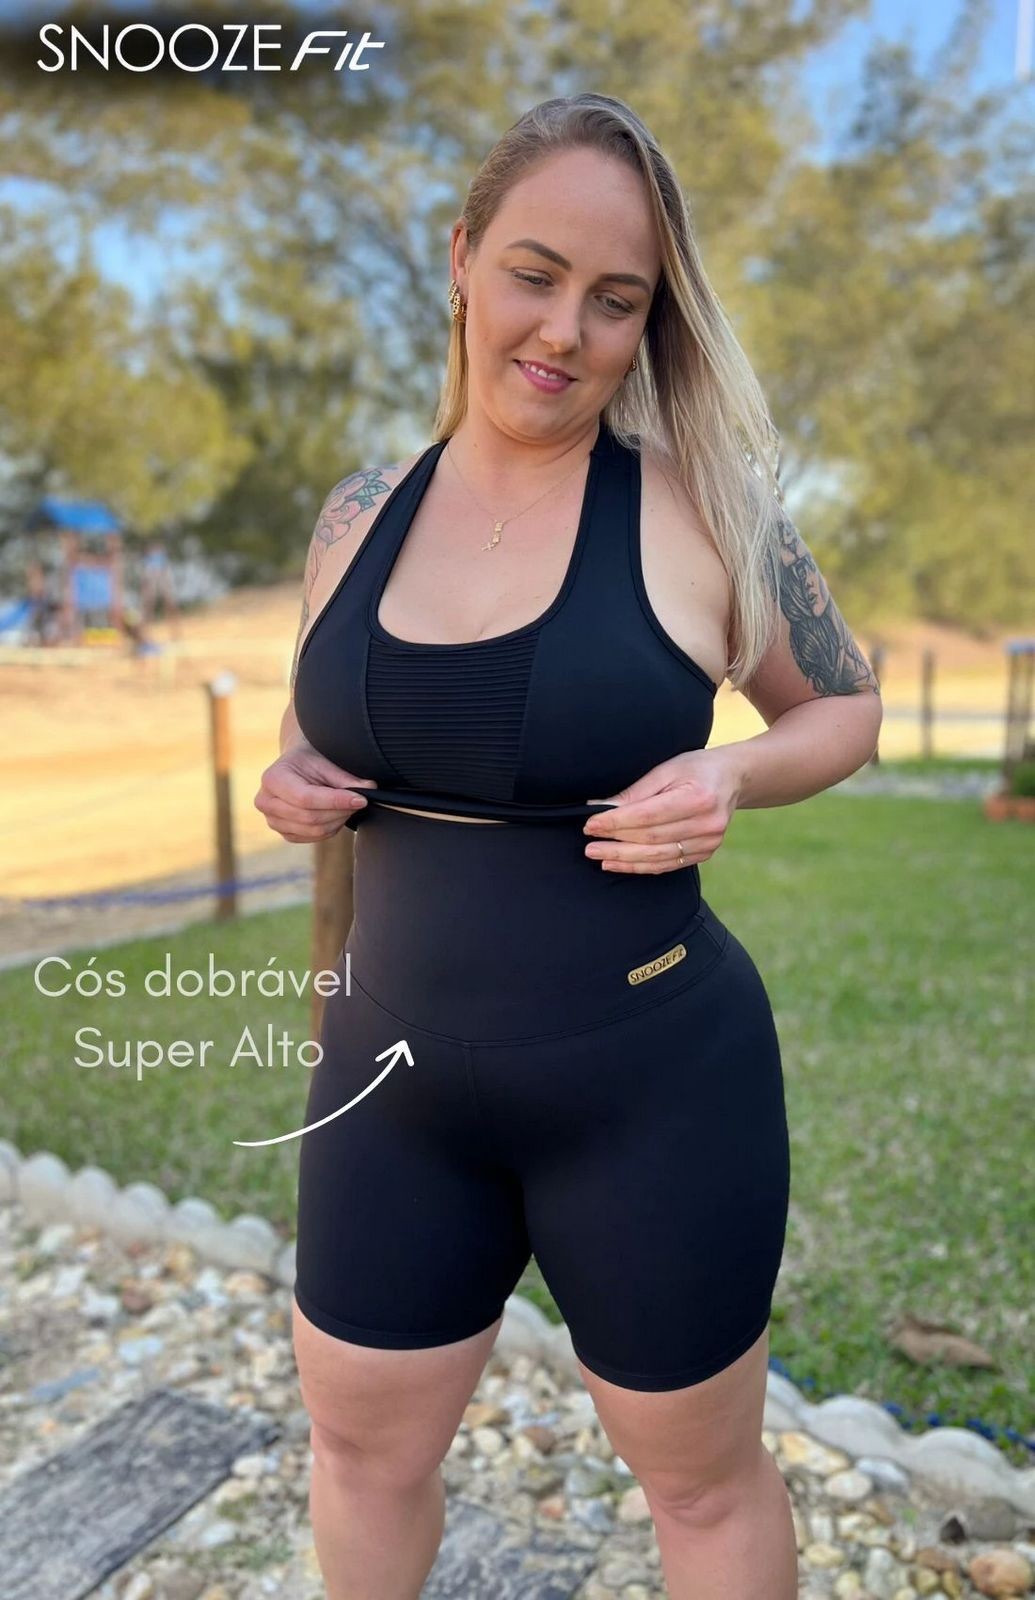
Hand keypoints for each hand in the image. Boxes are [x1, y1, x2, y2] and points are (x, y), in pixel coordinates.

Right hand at [254, 741, 375, 843]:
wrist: (296, 767)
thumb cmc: (310, 761)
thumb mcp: (325, 762)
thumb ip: (345, 778)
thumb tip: (370, 789)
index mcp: (272, 779)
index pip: (306, 798)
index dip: (335, 801)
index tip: (361, 799)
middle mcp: (266, 802)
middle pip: (310, 817)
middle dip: (340, 811)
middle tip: (360, 800)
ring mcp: (272, 821)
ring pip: (314, 830)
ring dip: (338, 820)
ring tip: (348, 805)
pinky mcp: (284, 833)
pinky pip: (313, 838)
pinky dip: (331, 828)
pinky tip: (336, 813)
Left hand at [583, 749, 742, 873]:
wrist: (733, 778)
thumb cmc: (696, 768)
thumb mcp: (666, 768)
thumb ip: (635, 791)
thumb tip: (599, 808)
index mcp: (698, 797)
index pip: (648, 816)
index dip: (616, 822)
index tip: (592, 824)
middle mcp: (707, 823)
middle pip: (651, 839)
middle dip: (616, 843)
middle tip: (589, 845)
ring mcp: (709, 842)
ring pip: (658, 857)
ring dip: (625, 859)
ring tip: (599, 857)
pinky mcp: (706, 853)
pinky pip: (668, 865)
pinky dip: (641, 866)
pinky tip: (620, 864)